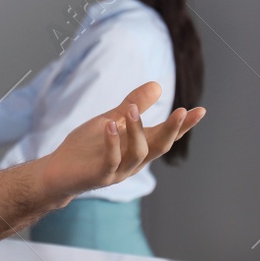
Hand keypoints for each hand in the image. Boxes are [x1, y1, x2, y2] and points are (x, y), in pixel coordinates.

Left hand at [39, 83, 204, 202]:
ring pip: (138, 152)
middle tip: (181, 111)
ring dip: (138, 131)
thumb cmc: (86, 147)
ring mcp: (119, 170)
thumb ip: (133, 105)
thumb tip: (158, 85)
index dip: (184, 125)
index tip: (200, 110)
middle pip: (160, 146)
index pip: (166, 135)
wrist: (59, 172)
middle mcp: (134, 160)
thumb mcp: (111, 120)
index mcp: (139, 147)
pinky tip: (110, 125)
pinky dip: (112, 142)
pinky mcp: (100, 175)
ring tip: (132, 109)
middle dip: (172, 130)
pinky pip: (111, 160)